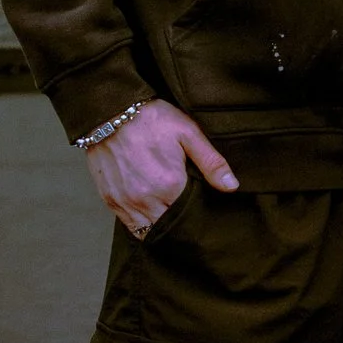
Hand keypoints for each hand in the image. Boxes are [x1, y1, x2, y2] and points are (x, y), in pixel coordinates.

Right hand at [87, 100, 236, 240]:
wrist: (110, 111)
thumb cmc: (152, 119)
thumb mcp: (188, 133)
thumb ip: (211, 163)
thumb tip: (232, 187)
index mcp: (170, 185)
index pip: (189, 217)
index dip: (197, 218)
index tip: (203, 215)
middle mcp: (146, 199)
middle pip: (169, 228)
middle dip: (181, 227)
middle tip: (189, 220)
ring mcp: (126, 202)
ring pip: (148, 232)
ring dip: (160, 229)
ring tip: (171, 221)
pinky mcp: (110, 200)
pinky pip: (129, 226)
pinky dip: (141, 225)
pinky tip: (151, 216)